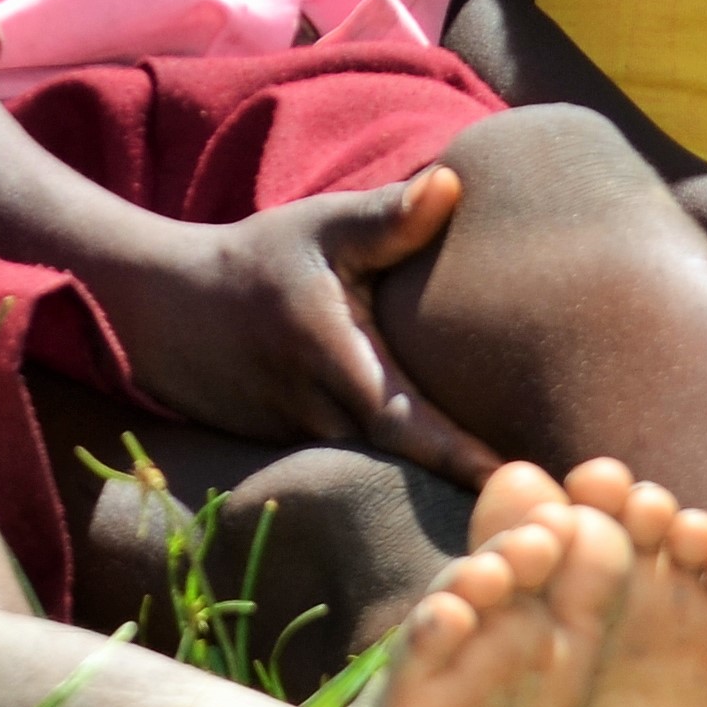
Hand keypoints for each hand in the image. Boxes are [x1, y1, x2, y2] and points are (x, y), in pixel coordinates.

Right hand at [82, 167, 500, 485]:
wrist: (167, 305)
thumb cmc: (262, 259)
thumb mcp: (321, 228)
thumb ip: (387, 216)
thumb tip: (452, 182)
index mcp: (332, 357)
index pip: (404, 420)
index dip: (457, 455)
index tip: (515, 482)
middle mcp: (314, 412)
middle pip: (398, 468)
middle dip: (459, 492)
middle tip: (538, 518)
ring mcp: (296, 444)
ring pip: (373, 482)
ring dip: (429, 499)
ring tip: (507, 523)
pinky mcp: (287, 459)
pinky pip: (350, 480)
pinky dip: (393, 492)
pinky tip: (441, 503)